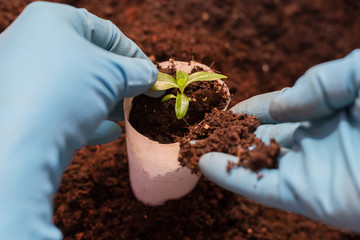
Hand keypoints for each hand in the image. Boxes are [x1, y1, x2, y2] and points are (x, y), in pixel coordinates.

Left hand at [0, 2, 156, 238]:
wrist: (18, 145)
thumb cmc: (67, 92)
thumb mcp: (112, 75)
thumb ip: (136, 72)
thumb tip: (150, 75)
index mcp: (51, 21)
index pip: (104, 31)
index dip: (133, 53)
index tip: (151, 74)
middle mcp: (33, 45)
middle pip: (90, 61)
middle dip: (122, 81)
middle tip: (143, 96)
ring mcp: (26, 79)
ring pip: (78, 88)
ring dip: (109, 103)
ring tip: (131, 115)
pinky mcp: (25, 111)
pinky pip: (63, 111)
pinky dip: (90, 121)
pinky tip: (112, 133)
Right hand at [199, 50, 359, 231]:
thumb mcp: (359, 73)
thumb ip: (315, 83)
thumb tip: (276, 106)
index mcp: (332, 110)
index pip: (280, 109)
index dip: (252, 107)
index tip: (226, 107)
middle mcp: (318, 141)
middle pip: (265, 137)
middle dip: (233, 133)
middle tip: (202, 129)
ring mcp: (312, 171)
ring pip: (257, 163)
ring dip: (225, 155)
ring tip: (193, 147)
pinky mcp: (309, 198)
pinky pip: (261, 188)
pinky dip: (232, 178)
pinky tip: (205, 165)